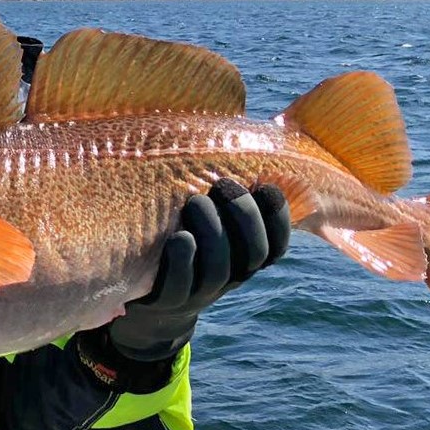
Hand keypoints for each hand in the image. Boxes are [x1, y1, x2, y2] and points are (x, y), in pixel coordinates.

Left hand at [108, 178, 289, 361]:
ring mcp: (199, 293)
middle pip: (253, 253)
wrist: (150, 300)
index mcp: (245, 259)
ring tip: (196, 202)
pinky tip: (180, 237)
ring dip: (212, 231)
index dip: (278, 218)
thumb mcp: (209, 223)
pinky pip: (179, 285)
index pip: (276, 244)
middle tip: (224, 185)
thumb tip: (238, 129)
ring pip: (218, 268)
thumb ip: (224, 192)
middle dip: (244, 216)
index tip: (265, 186)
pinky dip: (183, 259)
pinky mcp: (166, 300)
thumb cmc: (183, 245)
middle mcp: (229, 278)